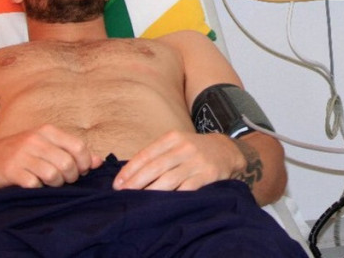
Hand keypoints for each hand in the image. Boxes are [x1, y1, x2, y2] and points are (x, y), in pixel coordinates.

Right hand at [0, 124, 100, 189]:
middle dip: (71, 177)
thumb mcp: (47, 145)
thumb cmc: (24, 152)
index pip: (78, 146)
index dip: (85, 162)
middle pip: (67, 163)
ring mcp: (22, 156)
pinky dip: (39, 188)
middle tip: (66, 180)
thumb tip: (98, 162)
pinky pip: (35, 184)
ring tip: (52, 183)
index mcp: (47, 131)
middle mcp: (35, 140)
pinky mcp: (11, 171)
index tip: (81, 171)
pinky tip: (35, 185)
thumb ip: (73, 151)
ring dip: (56, 184)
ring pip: (53, 175)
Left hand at [112, 129, 244, 191]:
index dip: (129, 170)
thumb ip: (156, 155)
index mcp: (173, 138)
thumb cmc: (193, 150)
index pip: (146, 155)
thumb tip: (129, 174)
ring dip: (151, 193)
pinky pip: (186, 190)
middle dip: (135, 183)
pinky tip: (162, 205)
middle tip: (122, 195)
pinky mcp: (207, 175)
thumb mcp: (176, 144)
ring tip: (138, 203)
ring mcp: (196, 162)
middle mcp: (184, 148)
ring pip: (168, 180)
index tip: (117, 184)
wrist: (226, 150)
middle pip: (154, 167)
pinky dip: (173, 198)